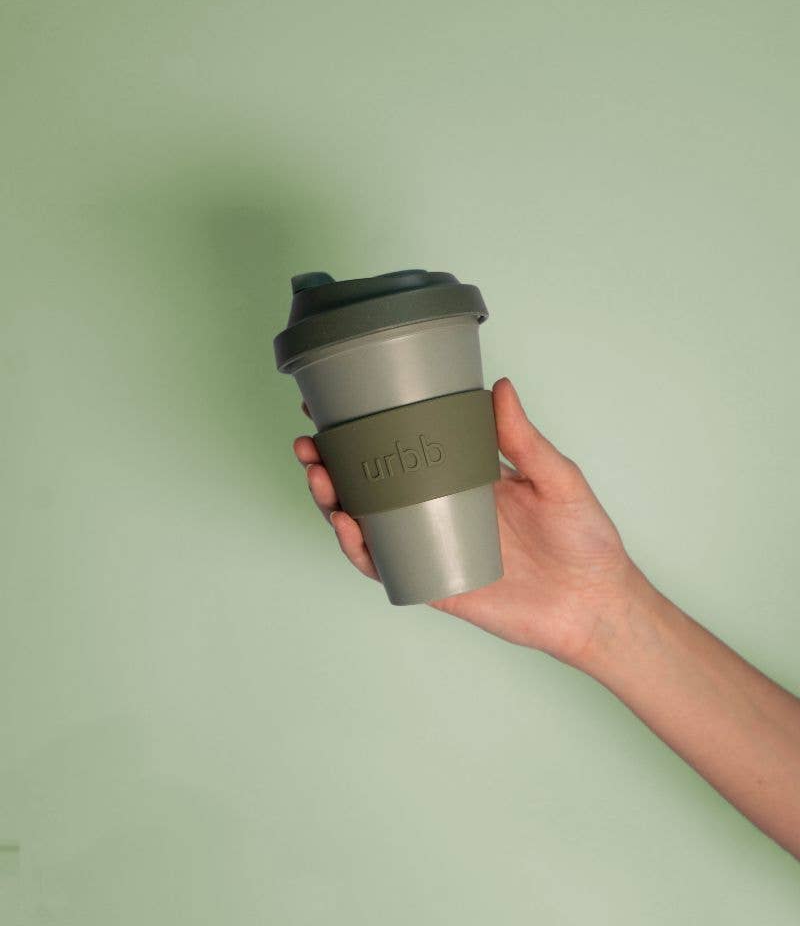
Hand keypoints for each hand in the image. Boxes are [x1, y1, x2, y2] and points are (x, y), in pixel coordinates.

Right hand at [293, 378, 638, 667]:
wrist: (596, 604)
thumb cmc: (584, 540)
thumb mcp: (557, 478)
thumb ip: (524, 439)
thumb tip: (500, 386)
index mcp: (464, 478)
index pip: (406, 446)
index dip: (367, 428)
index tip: (336, 404)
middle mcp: (439, 509)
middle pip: (372, 484)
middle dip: (332, 464)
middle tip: (309, 443)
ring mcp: (432, 546)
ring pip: (369, 523)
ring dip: (334, 501)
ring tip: (319, 476)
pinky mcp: (434, 581)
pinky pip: (387, 567)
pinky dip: (361, 549)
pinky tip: (347, 526)